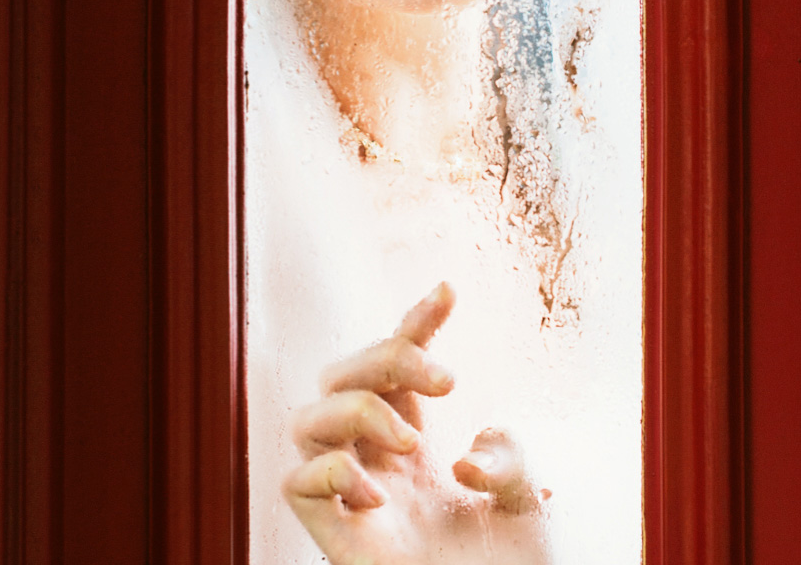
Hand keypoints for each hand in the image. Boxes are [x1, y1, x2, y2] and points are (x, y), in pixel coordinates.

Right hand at [283, 283, 549, 563]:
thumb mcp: (532, 499)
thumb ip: (508, 455)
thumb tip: (462, 456)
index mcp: (413, 444)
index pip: (397, 365)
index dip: (416, 322)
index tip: (448, 289)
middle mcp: (374, 461)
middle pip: (339, 374)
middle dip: (386, 357)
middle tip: (446, 382)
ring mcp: (352, 496)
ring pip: (306, 419)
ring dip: (357, 409)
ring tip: (410, 440)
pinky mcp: (335, 538)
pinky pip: (296, 485)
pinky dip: (331, 472)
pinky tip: (377, 495)